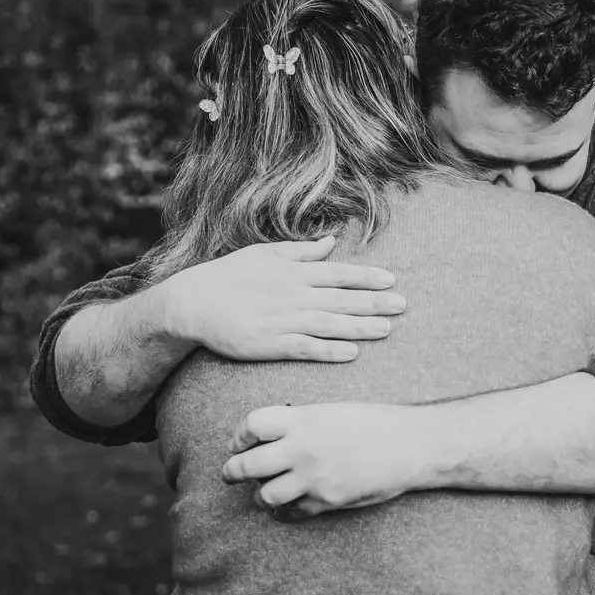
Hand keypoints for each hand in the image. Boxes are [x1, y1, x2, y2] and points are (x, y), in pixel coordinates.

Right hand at [161, 237, 404, 362]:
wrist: (192, 303)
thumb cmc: (230, 276)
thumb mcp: (265, 253)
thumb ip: (301, 251)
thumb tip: (332, 241)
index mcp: (292, 272)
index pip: (337, 273)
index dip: (365, 277)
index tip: (391, 280)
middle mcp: (291, 294)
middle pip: (340, 299)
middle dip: (374, 302)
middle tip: (403, 305)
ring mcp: (281, 320)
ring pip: (329, 324)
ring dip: (360, 327)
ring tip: (386, 329)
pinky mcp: (269, 344)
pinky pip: (305, 348)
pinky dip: (329, 350)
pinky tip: (351, 352)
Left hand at [220, 403, 433, 518]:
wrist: (412, 445)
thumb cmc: (378, 422)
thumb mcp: (335, 410)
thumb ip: (304, 422)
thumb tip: (277, 434)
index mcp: (304, 419)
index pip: (252, 425)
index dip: (239, 435)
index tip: (239, 442)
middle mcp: (302, 449)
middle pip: (247, 465)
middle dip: (233, 471)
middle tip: (230, 474)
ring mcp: (313, 478)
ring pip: (264, 495)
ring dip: (258, 495)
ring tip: (261, 494)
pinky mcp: (327, 501)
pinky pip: (292, 513)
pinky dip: (284, 513)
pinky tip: (286, 508)